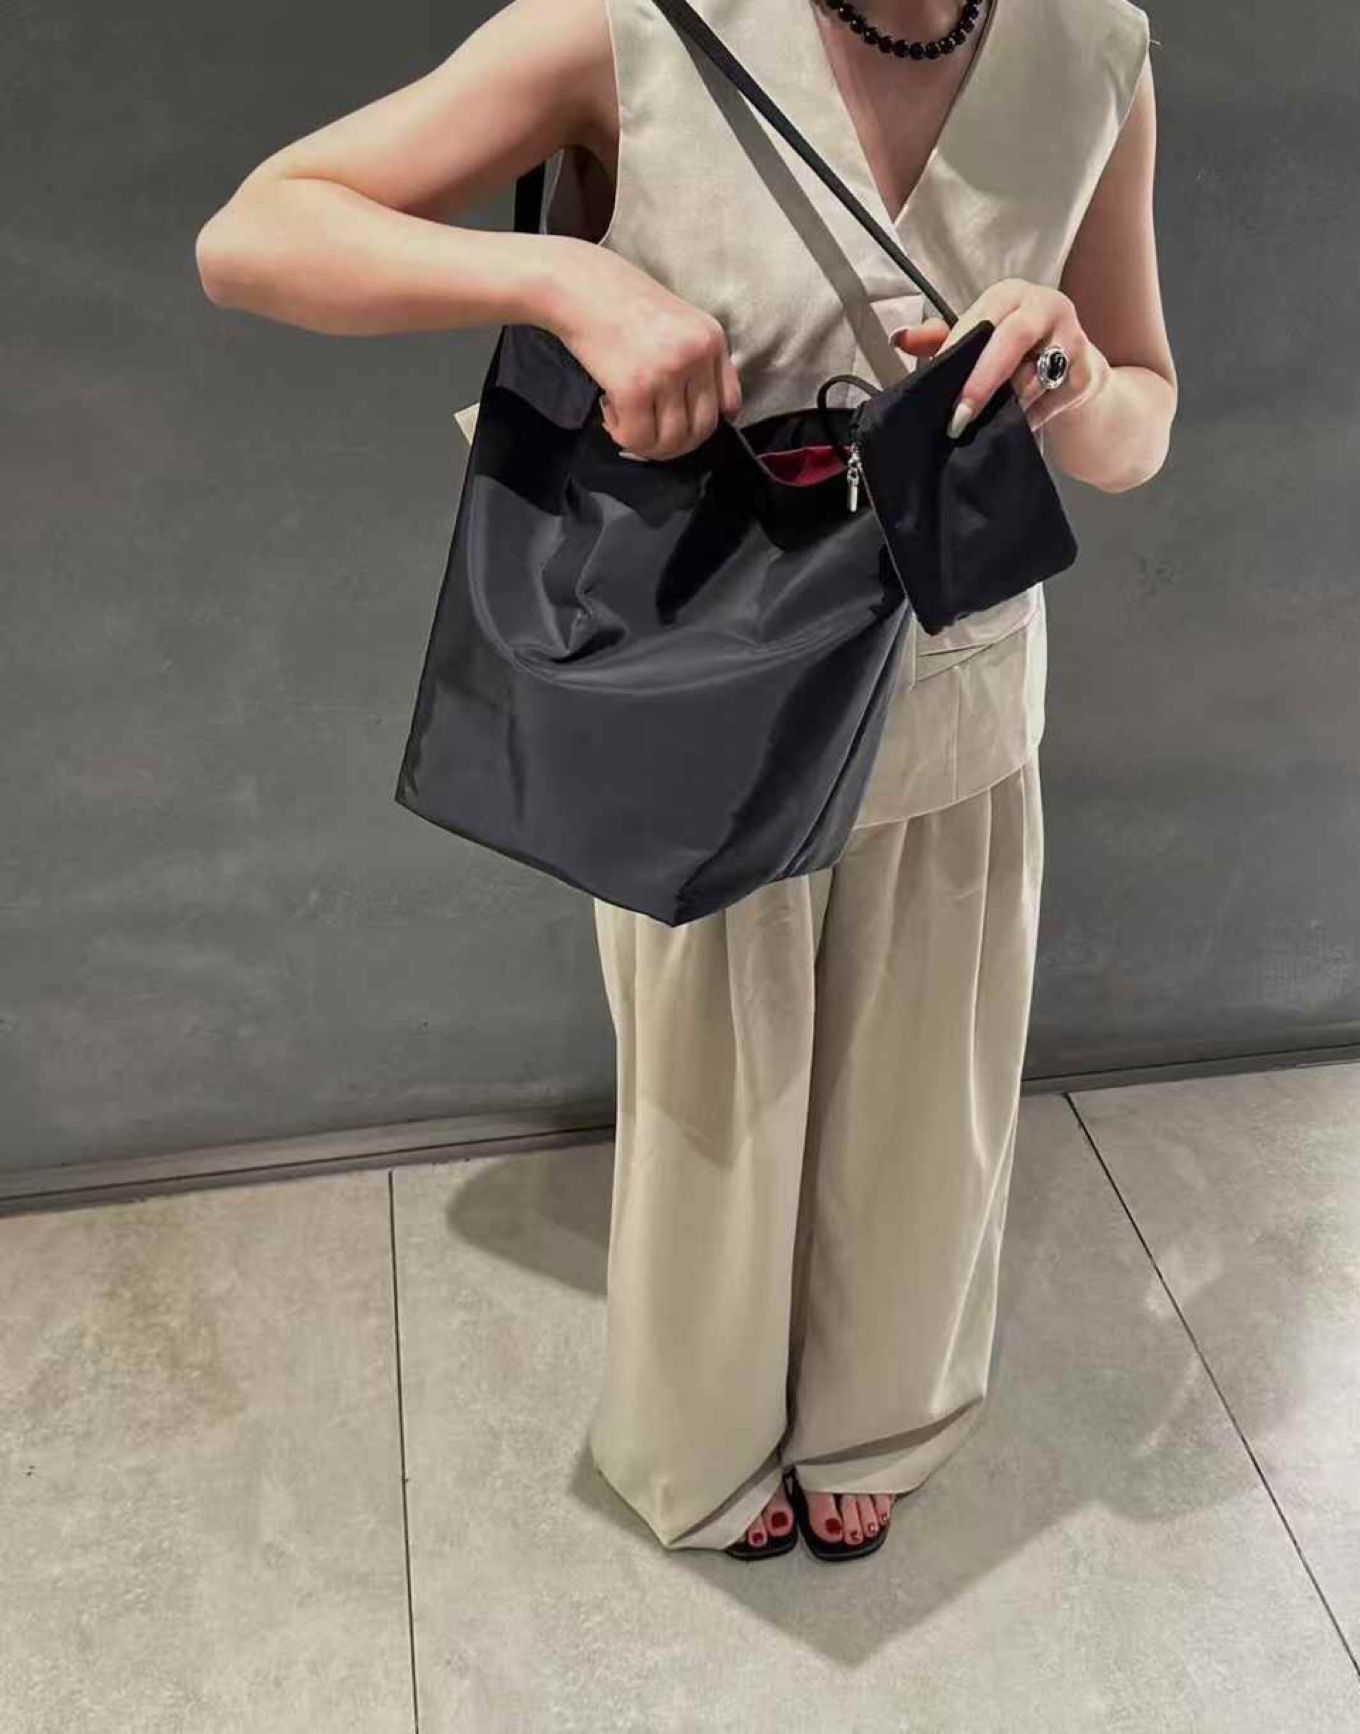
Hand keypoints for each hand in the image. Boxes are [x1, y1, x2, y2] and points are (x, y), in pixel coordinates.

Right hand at [545, 242, 742, 459]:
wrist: (578, 285)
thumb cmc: (619, 302)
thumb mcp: (676, 322)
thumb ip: (693, 360)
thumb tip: (694, 412)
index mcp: (711, 338)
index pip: (728, 405)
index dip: (702, 424)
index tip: (679, 424)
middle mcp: (696, 354)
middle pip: (702, 430)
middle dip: (674, 443)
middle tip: (648, 431)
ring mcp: (668, 372)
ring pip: (671, 442)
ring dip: (647, 443)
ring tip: (626, 418)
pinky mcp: (635, 388)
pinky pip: (638, 438)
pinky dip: (623, 436)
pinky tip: (610, 411)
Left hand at [891, 277, 1109, 439]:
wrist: (1073, 372)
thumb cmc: (1013, 353)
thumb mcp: (977, 340)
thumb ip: (940, 339)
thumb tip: (899, 338)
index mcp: (1011, 295)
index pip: (980, 320)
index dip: (956, 351)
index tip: (935, 382)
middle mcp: (1046, 307)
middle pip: (1012, 339)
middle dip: (981, 382)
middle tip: (957, 419)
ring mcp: (1071, 340)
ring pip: (1032, 378)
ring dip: (1005, 408)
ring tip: (983, 428)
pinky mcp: (1085, 375)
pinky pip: (1049, 405)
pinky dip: (1028, 422)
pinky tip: (1014, 431)